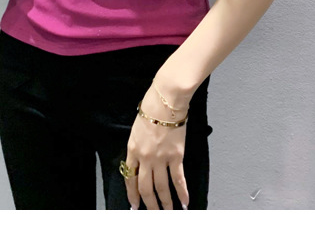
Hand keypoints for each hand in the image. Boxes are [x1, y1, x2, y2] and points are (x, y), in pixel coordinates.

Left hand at [124, 85, 190, 209]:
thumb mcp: (137, 127)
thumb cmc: (152, 106)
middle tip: (153, 213)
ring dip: (165, 203)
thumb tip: (142, 158)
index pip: (130, 178)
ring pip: (162, 188)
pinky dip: (182, 192)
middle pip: (146, 188)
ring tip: (169, 213)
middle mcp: (145, 158)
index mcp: (133, 149)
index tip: (134, 205)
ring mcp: (161, 158)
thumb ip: (138, 145)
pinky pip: (178, 179)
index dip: (132, 194)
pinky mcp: (176, 156)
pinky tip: (184, 202)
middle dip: (149, 204)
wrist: (166, 100)